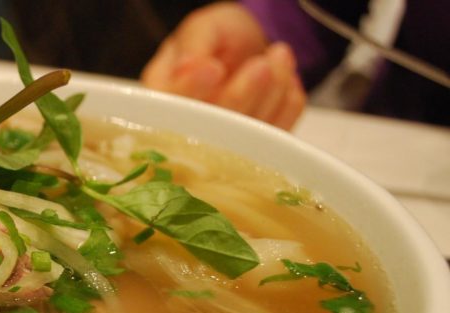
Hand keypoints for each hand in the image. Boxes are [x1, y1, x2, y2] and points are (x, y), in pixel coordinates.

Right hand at [140, 2, 305, 129]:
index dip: (190, 89)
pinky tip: (286, 80)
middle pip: (209, 127)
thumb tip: (189, 66)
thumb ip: (194, 43)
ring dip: (271, 94)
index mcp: (162, 97)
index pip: (169, 103)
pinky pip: (276, 133)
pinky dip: (288, 105)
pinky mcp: (255, 146)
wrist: (248, 48)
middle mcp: (186, 127)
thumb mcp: (203, 28)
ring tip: (278, 56)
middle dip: (240, 95)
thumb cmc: (219, 37)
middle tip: (261, 65)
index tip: (213, 68)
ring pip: (245, 133)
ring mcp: (222, 142)